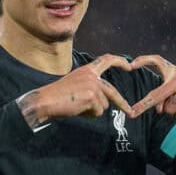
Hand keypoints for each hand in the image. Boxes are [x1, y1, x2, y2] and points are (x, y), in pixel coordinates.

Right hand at [17, 54, 132, 129]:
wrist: (46, 100)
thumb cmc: (58, 96)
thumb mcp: (75, 84)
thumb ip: (90, 86)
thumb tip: (105, 101)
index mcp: (87, 70)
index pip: (107, 60)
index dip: (119, 61)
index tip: (129, 65)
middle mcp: (92, 76)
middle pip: (112, 92)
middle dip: (122, 103)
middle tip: (129, 111)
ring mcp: (93, 86)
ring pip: (104, 105)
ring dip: (93, 111)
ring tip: (78, 107)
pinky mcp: (92, 97)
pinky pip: (98, 111)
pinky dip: (89, 115)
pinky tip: (78, 110)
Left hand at [130, 55, 175, 118]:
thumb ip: (163, 97)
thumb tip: (158, 109)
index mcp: (173, 71)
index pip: (157, 60)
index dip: (144, 60)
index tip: (130, 65)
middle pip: (156, 94)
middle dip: (142, 106)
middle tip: (131, 114)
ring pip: (167, 108)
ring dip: (172, 112)